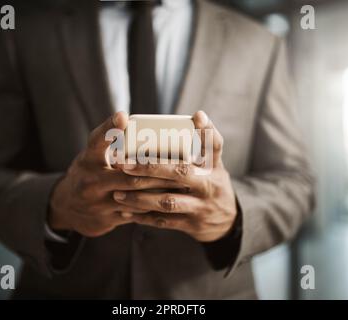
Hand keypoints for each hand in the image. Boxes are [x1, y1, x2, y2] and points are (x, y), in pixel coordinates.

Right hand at [48, 112, 180, 236]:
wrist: (67, 207)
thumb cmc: (89, 173)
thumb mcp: (93, 157)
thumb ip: (111, 145)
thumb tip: (139, 125)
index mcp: (88, 159)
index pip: (97, 140)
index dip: (109, 128)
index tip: (123, 116)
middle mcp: (90, 180)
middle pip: (129, 173)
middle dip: (157, 170)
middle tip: (180, 164)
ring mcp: (98, 201)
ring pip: (135, 195)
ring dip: (160, 190)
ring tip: (182, 184)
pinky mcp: (106, 218)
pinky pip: (135, 213)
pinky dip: (153, 206)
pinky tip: (169, 201)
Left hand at [113, 111, 236, 241]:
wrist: (229, 221)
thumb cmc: (212, 185)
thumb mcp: (214, 166)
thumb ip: (204, 146)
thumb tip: (195, 116)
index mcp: (213, 167)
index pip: (214, 144)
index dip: (207, 129)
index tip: (196, 116)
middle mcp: (209, 185)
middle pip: (180, 173)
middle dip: (150, 168)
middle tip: (124, 164)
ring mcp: (200, 206)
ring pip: (168, 201)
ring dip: (140, 197)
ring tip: (118, 193)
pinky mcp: (192, 224)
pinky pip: (164, 221)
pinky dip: (144, 217)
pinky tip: (126, 212)